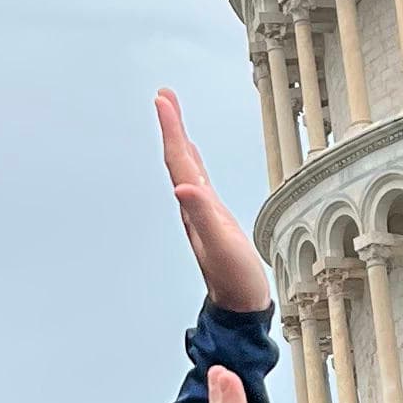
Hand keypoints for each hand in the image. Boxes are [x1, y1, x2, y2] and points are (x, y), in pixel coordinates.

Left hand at [158, 91, 272, 312]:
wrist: (240, 306)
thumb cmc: (234, 279)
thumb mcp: (222, 244)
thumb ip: (203, 215)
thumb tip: (182, 187)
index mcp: (194, 207)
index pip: (178, 161)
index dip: (171, 130)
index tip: (162, 100)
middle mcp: (194, 207)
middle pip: (178, 159)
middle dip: (172, 126)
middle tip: (165, 96)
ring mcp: (202, 213)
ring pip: (186, 169)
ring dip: (179, 141)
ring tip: (174, 117)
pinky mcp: (214, 220)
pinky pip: (199, 182)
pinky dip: (194, 164)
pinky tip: (194, 162)